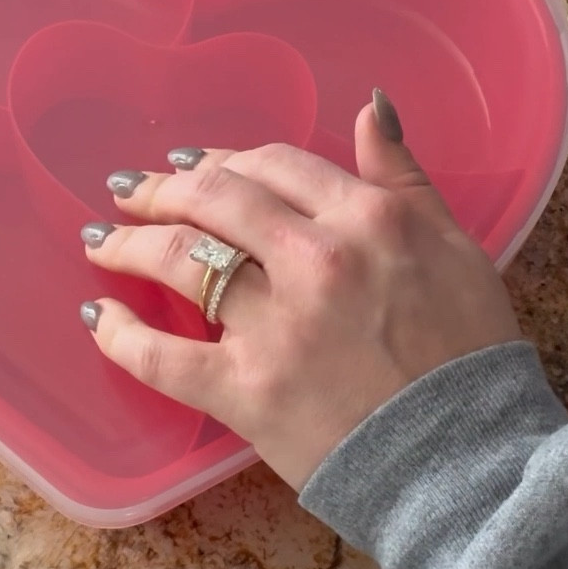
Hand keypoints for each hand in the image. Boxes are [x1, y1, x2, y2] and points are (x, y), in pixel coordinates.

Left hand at [79, 91, 521, 490]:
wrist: (466, 461)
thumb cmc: (470, 354)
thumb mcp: (456, 245)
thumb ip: (403, 176)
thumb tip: (370, 106)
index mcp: (366, 218)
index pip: (275, 165)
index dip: (228, 160)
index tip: (198, 165)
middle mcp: (314, 259)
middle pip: (216, 200)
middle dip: (163, 189)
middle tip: (131, 189)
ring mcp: (275, 325)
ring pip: (183, 261)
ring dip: (129, 243)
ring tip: (100, 240)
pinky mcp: (246, 391)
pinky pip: (163, 356)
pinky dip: (121, 334)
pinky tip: (97, 316)